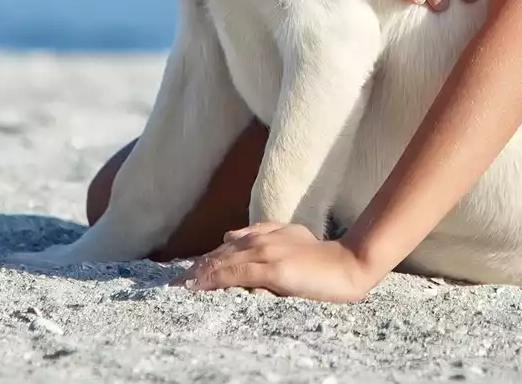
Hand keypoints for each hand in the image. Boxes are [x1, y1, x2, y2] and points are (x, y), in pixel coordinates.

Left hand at [173, 222, 381, 301]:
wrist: (349, 265)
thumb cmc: (324, 259)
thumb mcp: (292, 239)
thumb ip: (264, 235)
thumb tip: (231, 238)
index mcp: (266, 233)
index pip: (227, 248)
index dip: (205, 260)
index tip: (186, 274)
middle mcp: (262, 240)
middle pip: (219, 255)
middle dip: (194, 269)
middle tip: (172, 284)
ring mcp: (266, 253)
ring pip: (222, 263)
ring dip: (197, 275)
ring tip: (177, 288)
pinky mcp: (272, 269)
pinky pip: (235, 275)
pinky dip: (213, 280)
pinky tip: (198, 287)